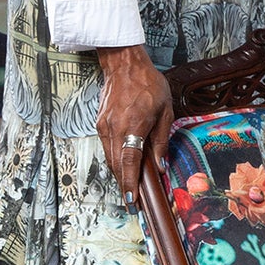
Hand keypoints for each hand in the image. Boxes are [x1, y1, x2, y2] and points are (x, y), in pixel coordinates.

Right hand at [97, 43, 172, 207]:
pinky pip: (107, 147)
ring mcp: (104, 127)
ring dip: (119, 172)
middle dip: (123, 183)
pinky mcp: (99, 123)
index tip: (131, 199)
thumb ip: (162, 140)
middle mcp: (114, 129)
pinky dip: (115, 158)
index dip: (129, 183)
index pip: (129, 162)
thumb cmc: (148, 84)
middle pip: (117, 164)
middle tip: (132, 200)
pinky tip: (124, 163)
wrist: (124, 65)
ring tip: (129, 185)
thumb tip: (161, 164)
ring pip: (110, 157)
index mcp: (133, 126)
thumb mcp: (165, 111)